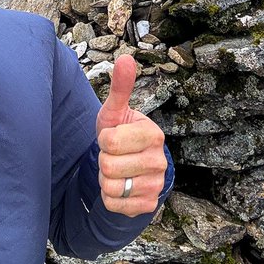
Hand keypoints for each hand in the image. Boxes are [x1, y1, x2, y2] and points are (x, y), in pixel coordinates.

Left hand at [95, 53, 167, 215]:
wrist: (131, 165)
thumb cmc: (120, 133)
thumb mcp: (115, 111)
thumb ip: (120, 87)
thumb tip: (126, 58)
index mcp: (153, 134)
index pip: (109, 142)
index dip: (103, 140)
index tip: (112, 138)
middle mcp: (160, 161)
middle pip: (108, 166)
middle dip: (103, 161)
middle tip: (114, 156)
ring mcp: (156, 184)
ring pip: (110, 187)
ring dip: (106, 180)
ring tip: (117, 170)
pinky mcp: (149, 205)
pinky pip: (114, 205)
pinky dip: (110, 199)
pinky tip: (120, 187)